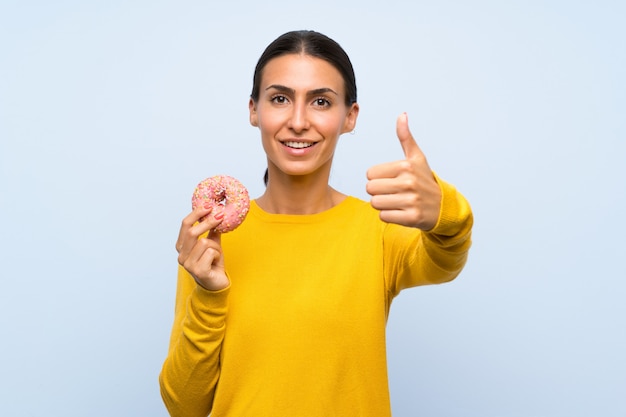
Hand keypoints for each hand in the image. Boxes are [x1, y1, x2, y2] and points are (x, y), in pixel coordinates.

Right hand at [175, 205, 228, 290]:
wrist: (217, 284)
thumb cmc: (213, 263)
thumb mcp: (212, 243)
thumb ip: (211, 230)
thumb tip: (215, 212)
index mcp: (181, 246)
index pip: (185, 225)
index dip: (196, 213)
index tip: (208, 205)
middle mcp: (181, 255)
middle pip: (192, 232)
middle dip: (208, 222)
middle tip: (221, 215)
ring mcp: (188, 264)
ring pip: (204, 242)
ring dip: (215, 246)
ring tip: (217, 254)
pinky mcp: (198, 271)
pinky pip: (211, 253)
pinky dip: (217, 255)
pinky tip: (216, 262)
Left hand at [366, 113, 441, 229]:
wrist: (443, 207)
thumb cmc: (425, 180)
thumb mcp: (417, 158)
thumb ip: (405, 137)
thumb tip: (402, 115)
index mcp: (406, 166)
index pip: (370, 174)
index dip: (378, 178)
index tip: (391, 180)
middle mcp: (409, 182)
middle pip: (370, 189)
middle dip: (378, 192)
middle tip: (393, 192)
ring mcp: (411, 200)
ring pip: (375, 203)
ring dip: (382, 204)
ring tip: (397, 201)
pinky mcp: (412, 217)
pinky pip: (384, 216)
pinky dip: (389, 216)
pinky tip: (401, 211)